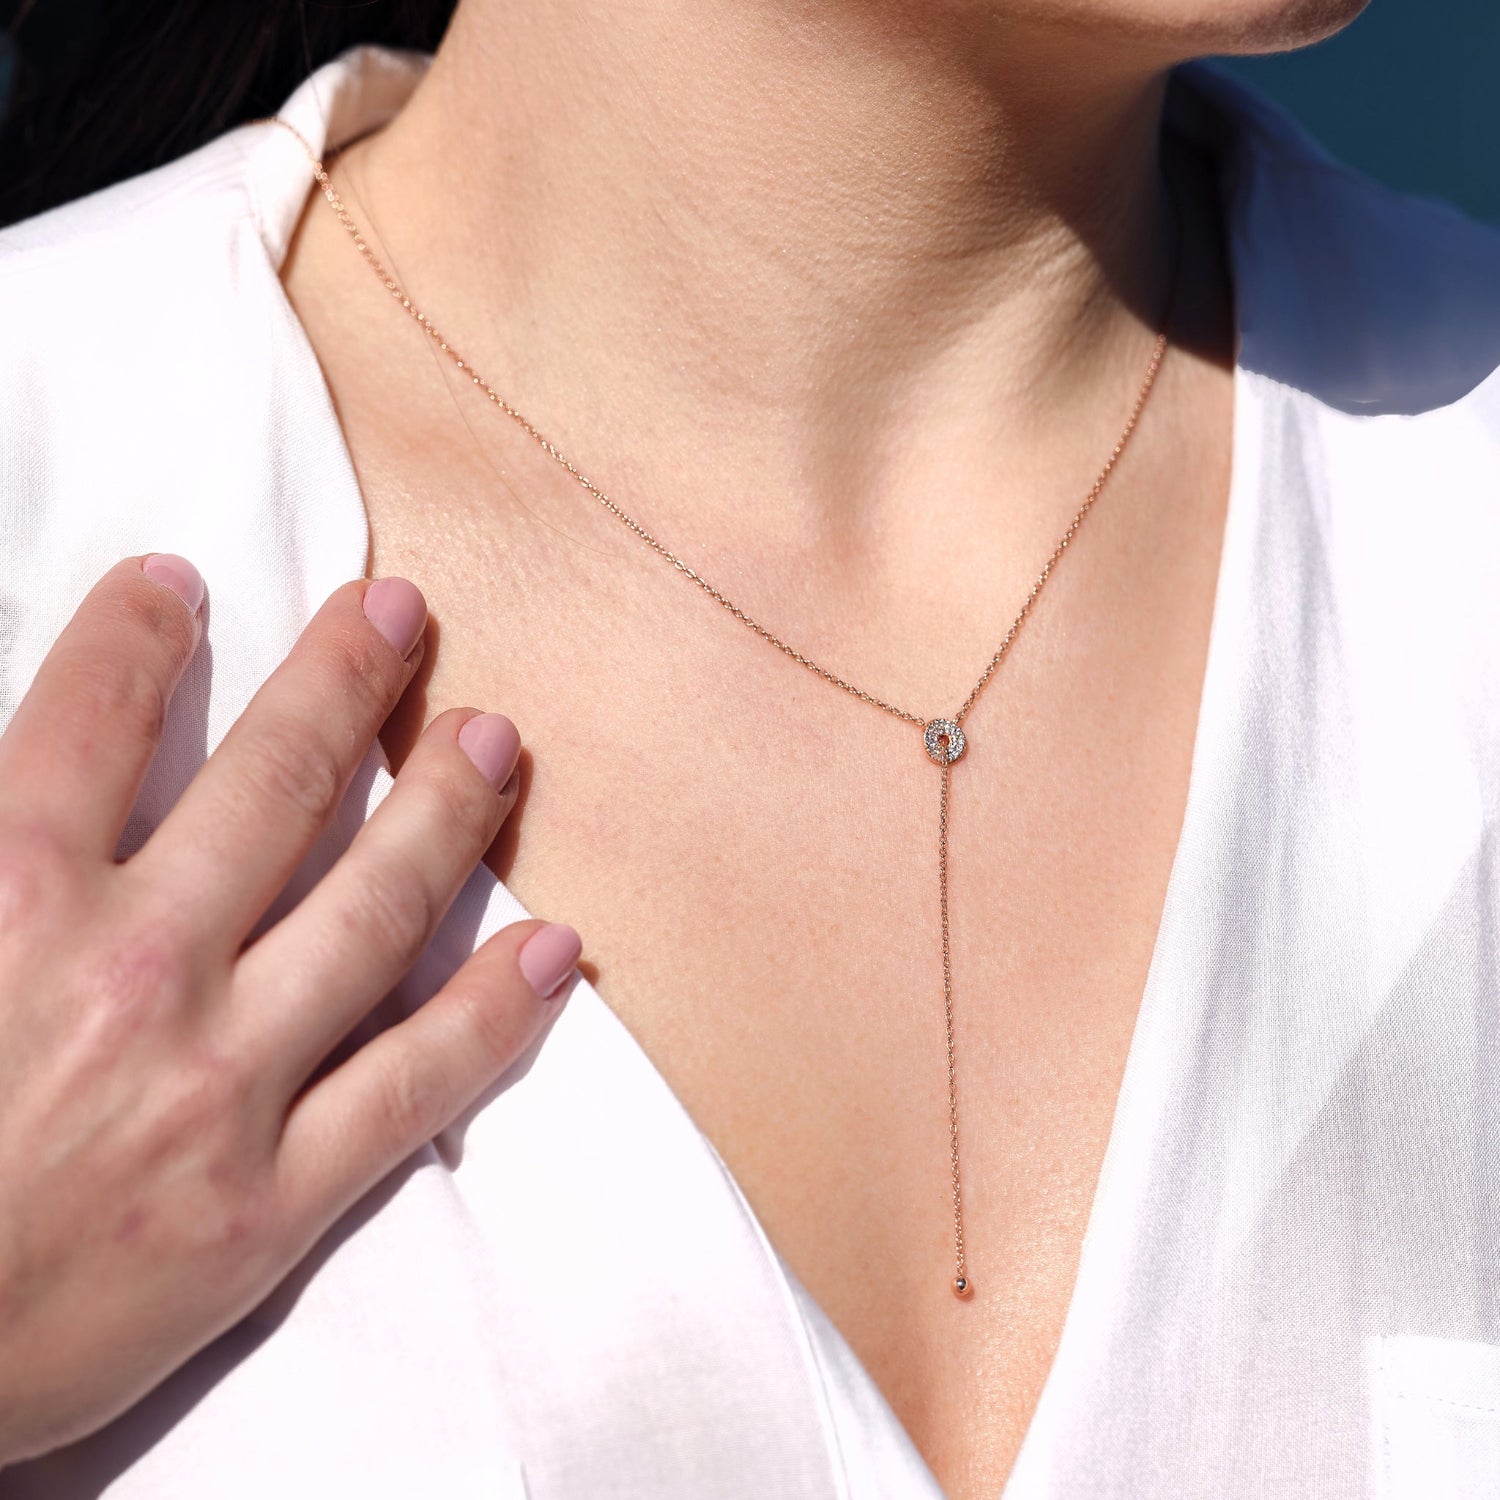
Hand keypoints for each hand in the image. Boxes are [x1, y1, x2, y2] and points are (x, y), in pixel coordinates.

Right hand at [0, 555, 579, 1465]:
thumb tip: (36, 782)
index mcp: (4, 907)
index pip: (89, 723)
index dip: (140, 636)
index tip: (184, 584)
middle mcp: (132, 976)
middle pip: (272, 788)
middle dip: (341, 683)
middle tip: (402, 613)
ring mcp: (220, 1088)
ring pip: (374, 912)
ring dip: (446, 811)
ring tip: (495, 739)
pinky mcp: (271, 1203)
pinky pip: (415, 1087)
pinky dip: (498, 1014)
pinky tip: (559, 948)